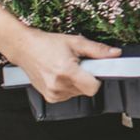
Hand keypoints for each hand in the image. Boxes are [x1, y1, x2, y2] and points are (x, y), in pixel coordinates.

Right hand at [0, 0, 121, 102]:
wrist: (25, 48)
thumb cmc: (47, 44)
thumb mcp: (76, 42)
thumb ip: (97, 50)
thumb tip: (115, 53)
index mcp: (67, 72)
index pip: (93, 87)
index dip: (98, 78)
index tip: (96, 70)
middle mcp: (59, 86)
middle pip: (86, 90)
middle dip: (87, 77)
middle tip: (78, 64)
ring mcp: (53, 93)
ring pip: (78, 93)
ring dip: (77, 82)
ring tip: (68, 68)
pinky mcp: (49, 97)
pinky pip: (68, 95)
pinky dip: (68, 86)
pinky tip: (61, 75)